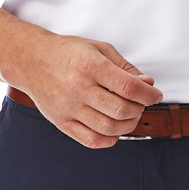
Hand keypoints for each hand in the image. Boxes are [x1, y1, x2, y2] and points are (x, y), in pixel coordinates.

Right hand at [16, 35, 163, 148]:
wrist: (32, 60)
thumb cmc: (68, 52)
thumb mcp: (99, 49)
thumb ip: (125, 67)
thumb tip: (147, 84)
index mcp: (90, 65)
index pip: (129, 87)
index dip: (148, 94)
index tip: (155, 94)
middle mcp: (79, 88)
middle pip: (121, 110)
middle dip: (139, 109)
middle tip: (141, 103)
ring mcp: (69, 107)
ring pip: (109, 128)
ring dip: (128, 125)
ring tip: (130, 115)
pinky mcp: (61, 122)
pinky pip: (91, 140)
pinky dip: (109, 139)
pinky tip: (114, 129)